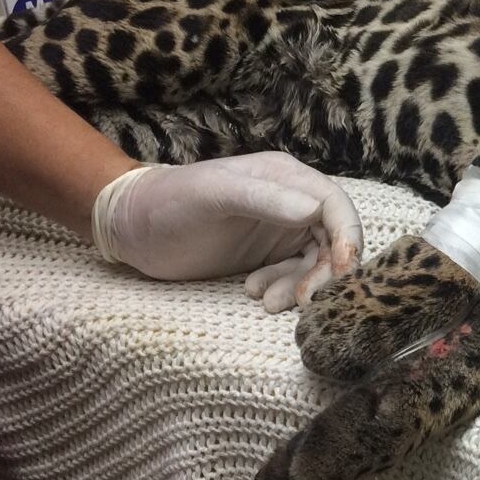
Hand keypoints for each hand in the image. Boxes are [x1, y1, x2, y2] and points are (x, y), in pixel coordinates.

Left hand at [91, 151, 363, 310]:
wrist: (132, 228)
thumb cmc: (169, 201)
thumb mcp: (215, 194)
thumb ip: (265, 199)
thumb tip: (315, 211)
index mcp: (286, 177)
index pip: (335, 206)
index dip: (347, 237)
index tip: (343, 270)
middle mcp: (292, 202)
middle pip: (333, 239)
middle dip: (326, 272)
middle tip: (305, 300)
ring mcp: (281, 230)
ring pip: (317, 263)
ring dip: (301, 287)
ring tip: (267, 302)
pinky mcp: (269, 256)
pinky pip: (295, 277)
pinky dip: (284, 291)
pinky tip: (255, 295)